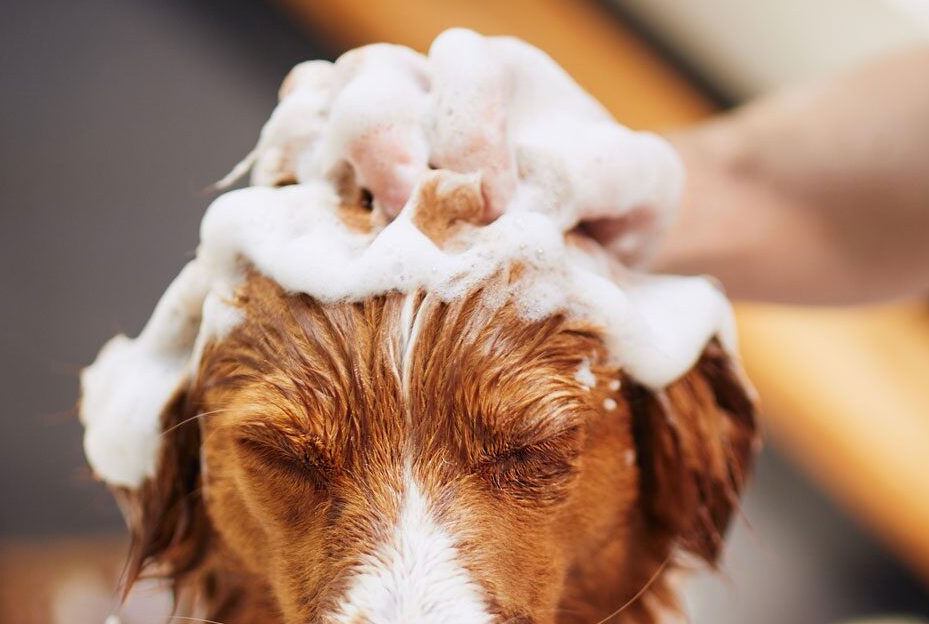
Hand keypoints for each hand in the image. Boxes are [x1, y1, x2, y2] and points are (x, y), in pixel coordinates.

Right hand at [260, 31, 682, 265]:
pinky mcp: (342, 178)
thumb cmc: (608, 217)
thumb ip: (609, 176)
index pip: (465, 70)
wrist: (578, 248)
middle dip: (381, 142)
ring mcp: (378, 130)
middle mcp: (429, 90)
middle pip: (370, 76)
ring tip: (350, 223)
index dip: (471, 136)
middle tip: (404, 208)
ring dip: (323, 162)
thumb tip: (530, 196)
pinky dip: (288, 176)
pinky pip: (291, 148)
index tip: (498, 211)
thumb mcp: (640, 189)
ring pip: (316, 107)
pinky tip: (311, 218)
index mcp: (503, 80)